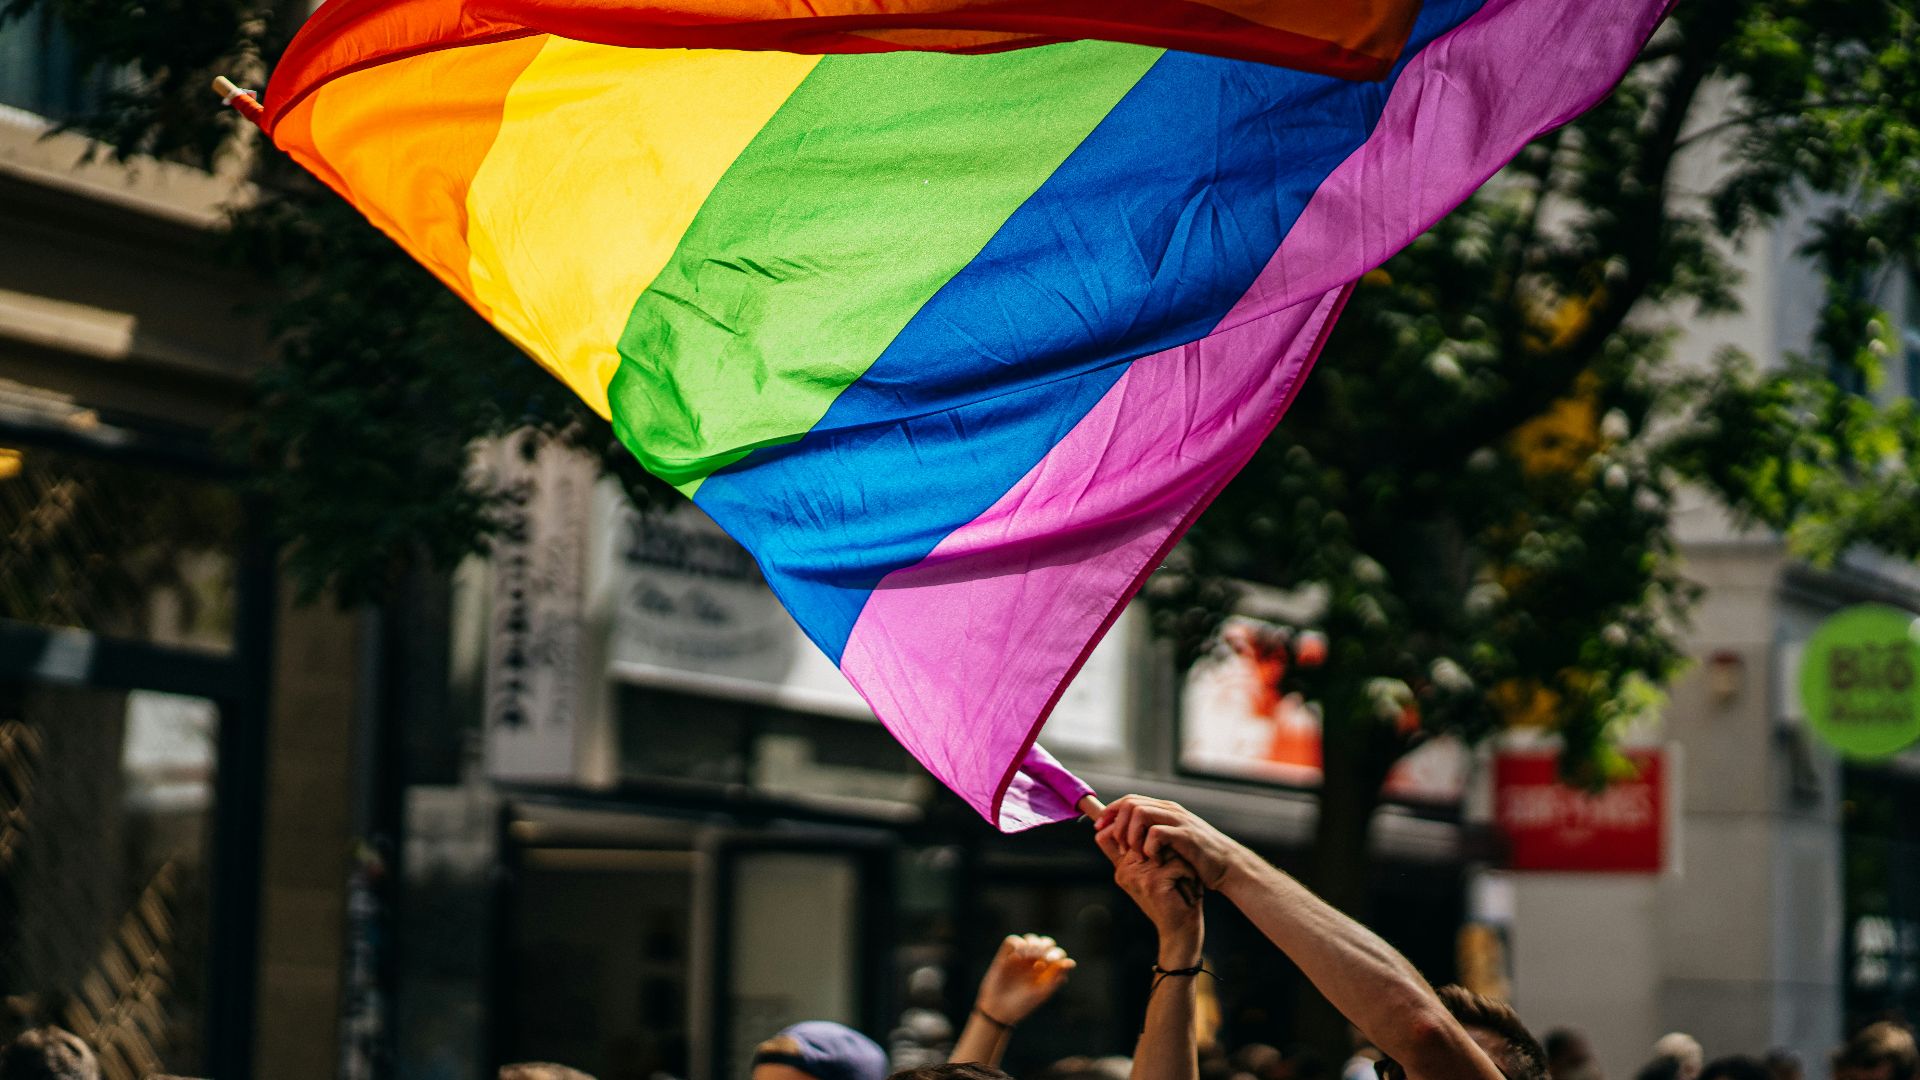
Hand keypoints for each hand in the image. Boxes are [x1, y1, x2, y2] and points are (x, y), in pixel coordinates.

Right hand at [975, 933, 1074, 1024]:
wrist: (998, 1011)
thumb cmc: (1022, 1005)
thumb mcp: (1041, 993)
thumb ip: (1055, 977)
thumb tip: (1071, 962)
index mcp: (1046, 971)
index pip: (1057, 954)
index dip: (1056, 954)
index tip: (1050, 961)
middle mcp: (1034, 962)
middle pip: (1045, 943)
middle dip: (1044, 946)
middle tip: (1039, 957)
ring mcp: (1019, 958)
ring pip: (1030, 939)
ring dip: (1032, 943)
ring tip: (1028, 956)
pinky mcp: (1004, 956)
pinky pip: (1012, 940)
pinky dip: (1017, 943)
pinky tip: (1017, 956)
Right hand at [1095, 825, 1203, 966]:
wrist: (1180, 929)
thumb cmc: (1173, 896)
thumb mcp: (1155, 871)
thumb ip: (1144, 850)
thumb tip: (1144, 821)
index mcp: (1122, 866)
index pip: (1111, 835)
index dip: (1125, 825)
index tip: (1147, 833)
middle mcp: (1124, 869)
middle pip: (1147, 835)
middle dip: (1170, 849)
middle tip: (1176, 873)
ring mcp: (1136, 875)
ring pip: (1165, 848)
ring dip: (1181, 862)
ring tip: (1181, 882)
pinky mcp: (1152, 882)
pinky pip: (1176, 863)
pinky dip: (1188, 874)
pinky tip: (1185, 890)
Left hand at [1096, 796, 1249, 892]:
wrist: (1227, 866)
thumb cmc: (1197, 857)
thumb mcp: (1171, 842)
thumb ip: (1151, 834)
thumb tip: (1122, 837)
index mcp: (1164, 810)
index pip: (1129, 800)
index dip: (1110, 812)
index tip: (1099, 828)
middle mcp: (1170, 810)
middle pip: (1130, 803)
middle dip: (1117, 824)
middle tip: (1119, 846)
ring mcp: (1179, 821)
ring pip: (1140, 813)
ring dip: (1130, 835)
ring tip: (1135, 853)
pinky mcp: (1186, 836)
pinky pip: (1156, 833)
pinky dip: (1148, 847)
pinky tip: (1153, 859)